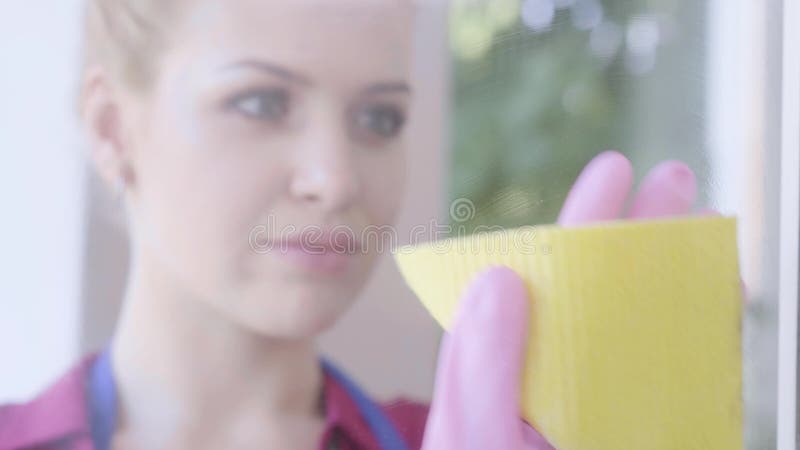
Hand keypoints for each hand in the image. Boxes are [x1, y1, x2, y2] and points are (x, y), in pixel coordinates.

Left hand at [421, 151, 699, 449]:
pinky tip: (720, 306)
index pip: (542, 284)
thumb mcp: (478, 441)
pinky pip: (676, 388)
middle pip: (597, 299)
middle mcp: (555, 387)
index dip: (576, 228)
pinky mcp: (645, 433)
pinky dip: (701, 346)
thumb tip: (500, 276)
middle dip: (636, 238)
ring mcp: (603, 415)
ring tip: (708, 227)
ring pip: (639, 336)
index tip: (612, 172)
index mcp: (507, 375)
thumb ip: (481, 370)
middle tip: (675, 178)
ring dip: (673, 282)